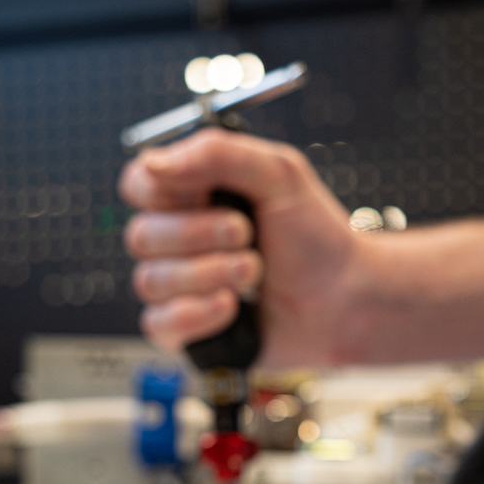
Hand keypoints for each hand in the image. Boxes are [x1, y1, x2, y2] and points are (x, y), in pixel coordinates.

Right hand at [119, 129, 364, 366]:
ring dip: (210, 274)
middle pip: (141, 236)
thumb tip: (155, 162)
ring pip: (151, 281)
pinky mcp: (189, 329)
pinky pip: (159, 325)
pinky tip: (232, 307)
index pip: (138, 184)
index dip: (164, 191)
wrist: (346, 299)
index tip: (209, 194)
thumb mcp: (279, 174)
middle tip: (247, 235)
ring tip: (254, 271)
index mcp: (193, 194)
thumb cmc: (317, 238)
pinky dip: (197, 315)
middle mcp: (180, 240)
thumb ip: (218, 153)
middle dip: (200, 235)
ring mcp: (182, 287)